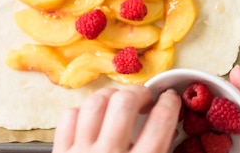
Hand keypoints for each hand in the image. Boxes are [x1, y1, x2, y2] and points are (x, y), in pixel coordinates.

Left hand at [52, 84, 180, 152]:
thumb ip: (159, 152)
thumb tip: (170, 130)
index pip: (161, 123)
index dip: (170, 103)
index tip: (171, 97)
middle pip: (125, 103)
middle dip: (139, 93)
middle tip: (145, 98)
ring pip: (96, 103)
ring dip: (111, 97)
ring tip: (120, 103)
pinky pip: (69, 117)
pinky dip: (83, 112)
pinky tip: (93, 117)